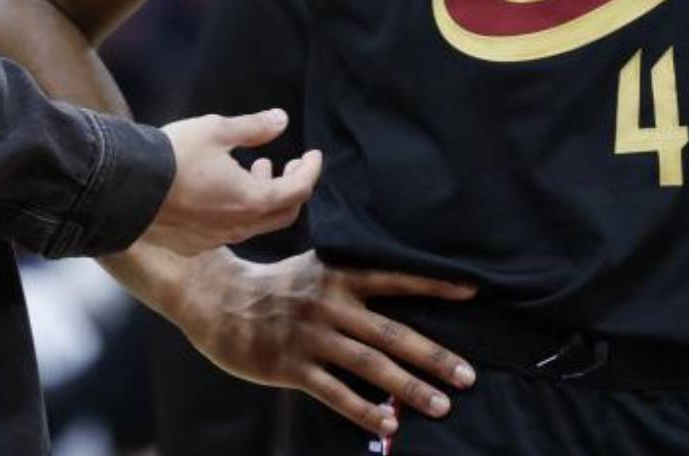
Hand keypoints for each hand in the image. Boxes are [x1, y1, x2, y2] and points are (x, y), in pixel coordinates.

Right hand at [147, 109, 320, 253]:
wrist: (125, 188)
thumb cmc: (173, 156)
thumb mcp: (216, 130)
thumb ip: (253, 127)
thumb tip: (281, 120)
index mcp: (252, 200)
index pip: (299, 190)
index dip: (311, 170)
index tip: (313, 154)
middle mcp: (239, 226)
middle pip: (284, 214)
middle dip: (293, 187)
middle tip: (291, 164)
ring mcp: (216, 239)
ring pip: (255, 223)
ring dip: (264, 195)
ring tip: (257, 167)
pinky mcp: (194, 244)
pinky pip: (229, 229)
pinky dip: (239, 208)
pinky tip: (223, 187)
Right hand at [173, 248, 478, 440]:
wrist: (217, 301)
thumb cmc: (273, 286)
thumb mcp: (312, 266)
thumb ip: (348, 275)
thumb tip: (393, 281)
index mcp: (338, 276)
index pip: (395, 278)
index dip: (433, 285)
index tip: (472, 293)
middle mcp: (329, 305)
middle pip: (391, 333)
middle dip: (433, 355)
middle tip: (468, 375)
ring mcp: (310, 337)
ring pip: (369, 366)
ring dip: (409, 387)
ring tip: (442, 404)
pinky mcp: (290, 367)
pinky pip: (335, 393)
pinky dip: (365, 409)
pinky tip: (390, 423)